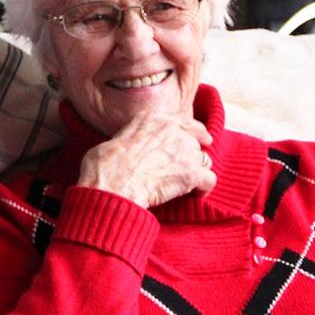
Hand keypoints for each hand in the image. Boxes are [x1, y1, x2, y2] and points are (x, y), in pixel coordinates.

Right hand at [77, 112, 215, 207]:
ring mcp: (185, 151)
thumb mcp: (116, 139)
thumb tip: (128, 149)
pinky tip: (195, 194)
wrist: (112, 184)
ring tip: (188, 183)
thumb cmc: (105, 165)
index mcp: (154, 119)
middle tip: (187, 166)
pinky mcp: (191, 174)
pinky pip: (209, 180)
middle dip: (192, 154)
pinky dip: (204, 188)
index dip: (193, 132)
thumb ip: (132, 138)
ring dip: (198, 170)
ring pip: (204, 159)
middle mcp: (174, 130)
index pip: (184, 122)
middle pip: (196, 141)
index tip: (197, 139)